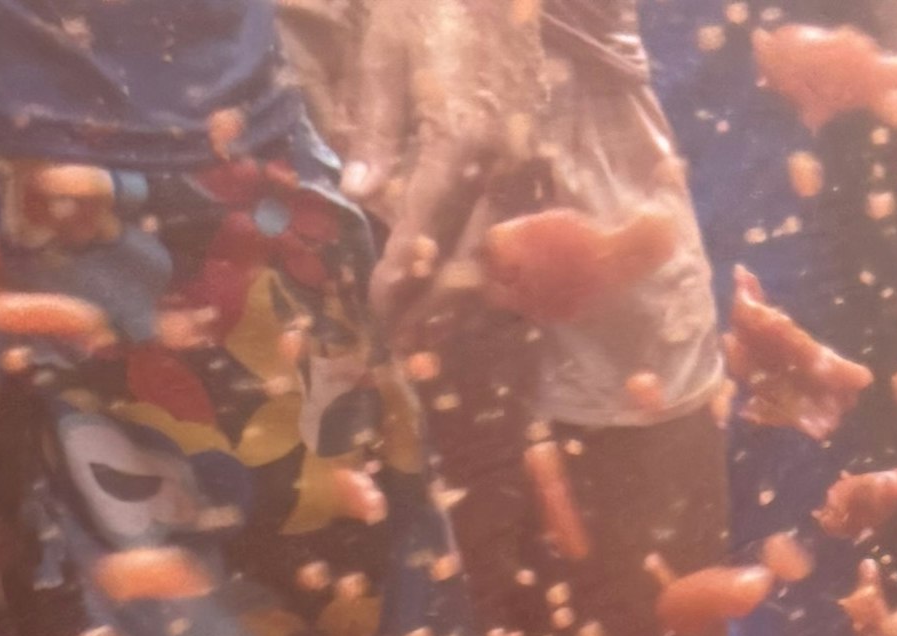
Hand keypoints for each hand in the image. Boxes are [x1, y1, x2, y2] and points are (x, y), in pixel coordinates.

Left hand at [336, 0, 547, 336]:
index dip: (404, 279)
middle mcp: (504, 164)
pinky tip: (477, 284)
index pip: (428, 229)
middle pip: (473, 257)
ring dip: (475, 295)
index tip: (381, 316)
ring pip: (506, 250)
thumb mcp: (384, 53)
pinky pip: (521, 225)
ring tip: (440, 329)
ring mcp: (530, 163)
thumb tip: (357, 194)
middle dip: (441, 306)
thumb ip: (373, 127)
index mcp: (460, 140)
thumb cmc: (428, 2)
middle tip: (406, 341)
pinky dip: (501, 263)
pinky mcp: (539, 157)